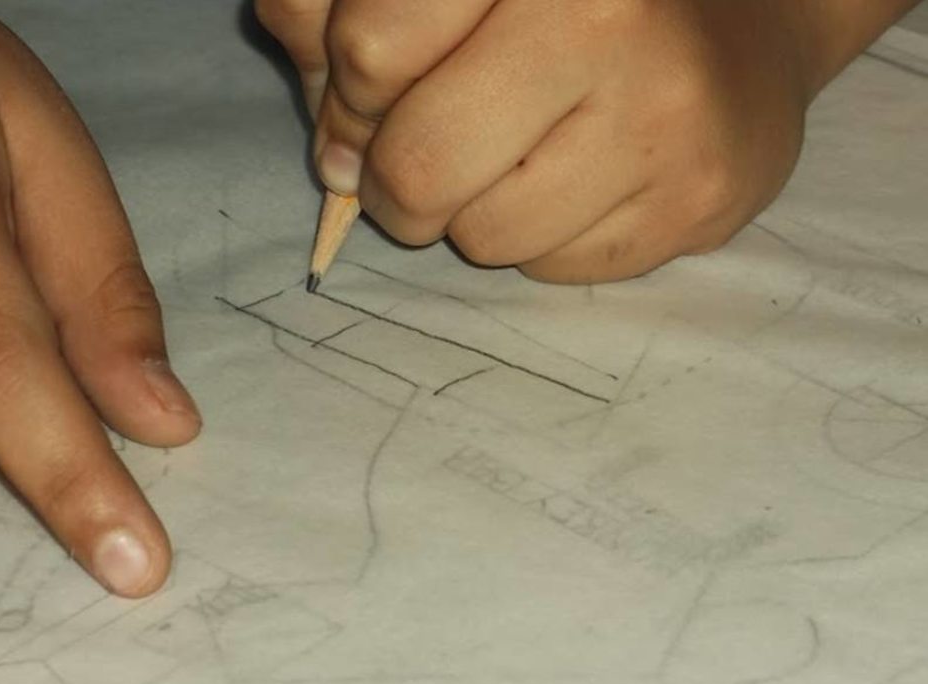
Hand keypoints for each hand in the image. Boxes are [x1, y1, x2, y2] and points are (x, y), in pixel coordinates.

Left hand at [257, 0, 916, 282]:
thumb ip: (349, 27)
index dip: (347, 92)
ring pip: (481, 237)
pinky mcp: (696, 202)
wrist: (737, 32)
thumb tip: (333, 158)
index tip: (370, 94)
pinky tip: (576, 182)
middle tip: (413, 159)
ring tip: (513, 160)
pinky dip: (539, 238)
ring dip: (469, 214)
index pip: (369, 50)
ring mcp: (666, 118)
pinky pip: (550, 269)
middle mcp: (612, 18)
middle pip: (418, 167)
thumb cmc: (562, 7)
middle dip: (390, 181)